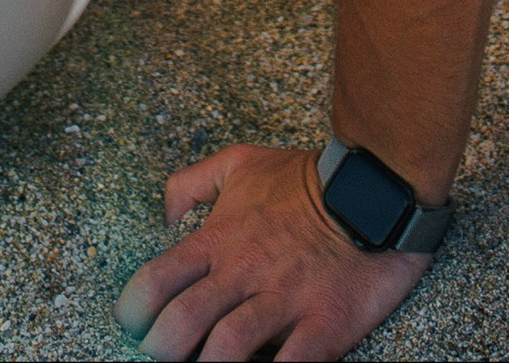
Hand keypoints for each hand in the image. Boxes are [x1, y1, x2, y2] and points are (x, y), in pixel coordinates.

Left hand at [117, 140, 426, 359]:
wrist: (375, 189)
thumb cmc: (305, 180)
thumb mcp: (240, 164)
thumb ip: (193, 182)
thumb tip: (164, 213)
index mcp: (220, 238)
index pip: (156, 280)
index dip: (133, 312)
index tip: (133, 327)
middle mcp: (244, 271)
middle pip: (183, 323)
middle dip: (163, 351)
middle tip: (165, 359)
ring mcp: (284, 300)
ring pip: (228, 348)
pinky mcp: (324, 324)